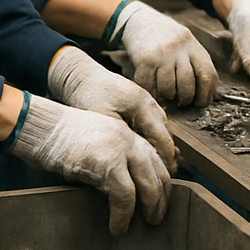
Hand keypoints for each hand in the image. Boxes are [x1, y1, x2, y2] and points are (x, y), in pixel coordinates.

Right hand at [8, 94, 171, 234]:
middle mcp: (128, 138)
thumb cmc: (57, 139)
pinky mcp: (107, 163)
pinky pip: (125, 195)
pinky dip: (124, 215)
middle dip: (162, 196)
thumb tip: (116, 190)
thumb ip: (110, 161)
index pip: (154, 157)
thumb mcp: (93, 145)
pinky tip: (118, 227)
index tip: (162, 197)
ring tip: (148, 223)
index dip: (161, 179)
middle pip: (158, 170)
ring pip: (148, 183)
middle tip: (158, 215)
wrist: (41, 126)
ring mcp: (120, 149)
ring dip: (151, 207)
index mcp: (125, 132)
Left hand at [47, 46, 176, 173]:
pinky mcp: (138, 100)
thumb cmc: (88, 97)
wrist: (80, 76)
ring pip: (161, 126)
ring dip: (162, 144)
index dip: (167, 157)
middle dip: (168, 153)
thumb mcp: (104, 120)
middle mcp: (148, 101)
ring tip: (161, 164)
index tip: (168, 173)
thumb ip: (123, 138)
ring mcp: (145, 98)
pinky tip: (149, 147)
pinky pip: (153, 120)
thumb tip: (139, 159)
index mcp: (142, 105)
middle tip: (168, 173)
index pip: (162, 136)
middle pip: (166, 131)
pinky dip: (154, 135)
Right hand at [109, 0, 216, 106]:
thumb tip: (205, 94)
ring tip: (165, 94)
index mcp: (194, 46)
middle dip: (185, 99)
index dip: (206, 95)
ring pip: (168, 89)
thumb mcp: (185, 43)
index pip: (208, 75)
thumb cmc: (166, 37)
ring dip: (167, 97)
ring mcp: (162, 53)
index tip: (200, 103)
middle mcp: (180, 49)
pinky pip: (149, 85)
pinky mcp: (144, 58)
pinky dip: (150, 91)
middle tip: (181, 101)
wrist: (139, 19)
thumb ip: (195, 62)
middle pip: (188, 86)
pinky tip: (151, 87)